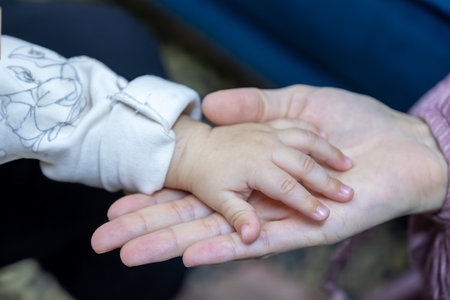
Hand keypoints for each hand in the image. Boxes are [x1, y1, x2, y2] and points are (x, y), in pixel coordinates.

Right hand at [92, 85, 446, 265]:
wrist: (398, 144)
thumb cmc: (351, 123)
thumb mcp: (294, 108)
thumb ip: (254, 108)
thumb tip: (211, 105)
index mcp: (248, 175)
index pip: (191, 191)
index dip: (155, 198)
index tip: (117, 203)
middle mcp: (253, 201)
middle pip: (191, 216)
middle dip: (146, 226)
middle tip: (101, 240)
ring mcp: (273, 217)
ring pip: (213, 233)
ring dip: (168, 242)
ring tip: (124, 254)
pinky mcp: (299, 230)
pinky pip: (256, 240)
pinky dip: (223, 244)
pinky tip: (188, 252)